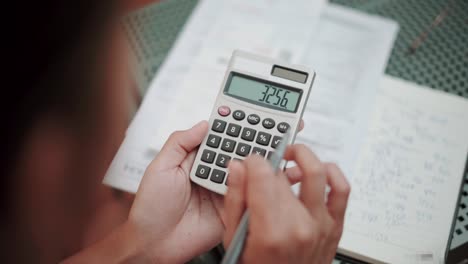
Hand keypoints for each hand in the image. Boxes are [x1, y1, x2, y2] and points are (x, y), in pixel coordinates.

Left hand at [127, 120, 304, 262]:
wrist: (155, 243)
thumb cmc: (151, 207)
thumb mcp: (160, 167)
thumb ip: (180, 142)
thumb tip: (205, 123)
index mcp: (199, 159)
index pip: (223, 136)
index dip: (239, 124)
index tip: (257, 114)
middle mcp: (216, 172)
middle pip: (243, 152)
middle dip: (263, 140)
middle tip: (283, 129)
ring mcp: (227, 190)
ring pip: (252, 172)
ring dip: (270, 161)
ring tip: (288, 149)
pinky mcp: (235, 209)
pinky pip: (253, 197)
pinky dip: (269, 188)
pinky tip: (282, 177)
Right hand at [224, 145, 349, 263]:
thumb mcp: (235, 239)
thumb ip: (235, 200)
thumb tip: (237, 168)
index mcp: (270, 231)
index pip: (262, 176)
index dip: (253, 162)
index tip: (248, 163)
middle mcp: (299, 225)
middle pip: (283, 176)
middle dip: (268, 167)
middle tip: (260, 172)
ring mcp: (321, 225)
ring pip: (315, 173)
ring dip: (302, 157)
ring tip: (290, 159)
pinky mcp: (335, 226)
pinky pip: (341, 189)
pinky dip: (331, 172)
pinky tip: (318, 171)